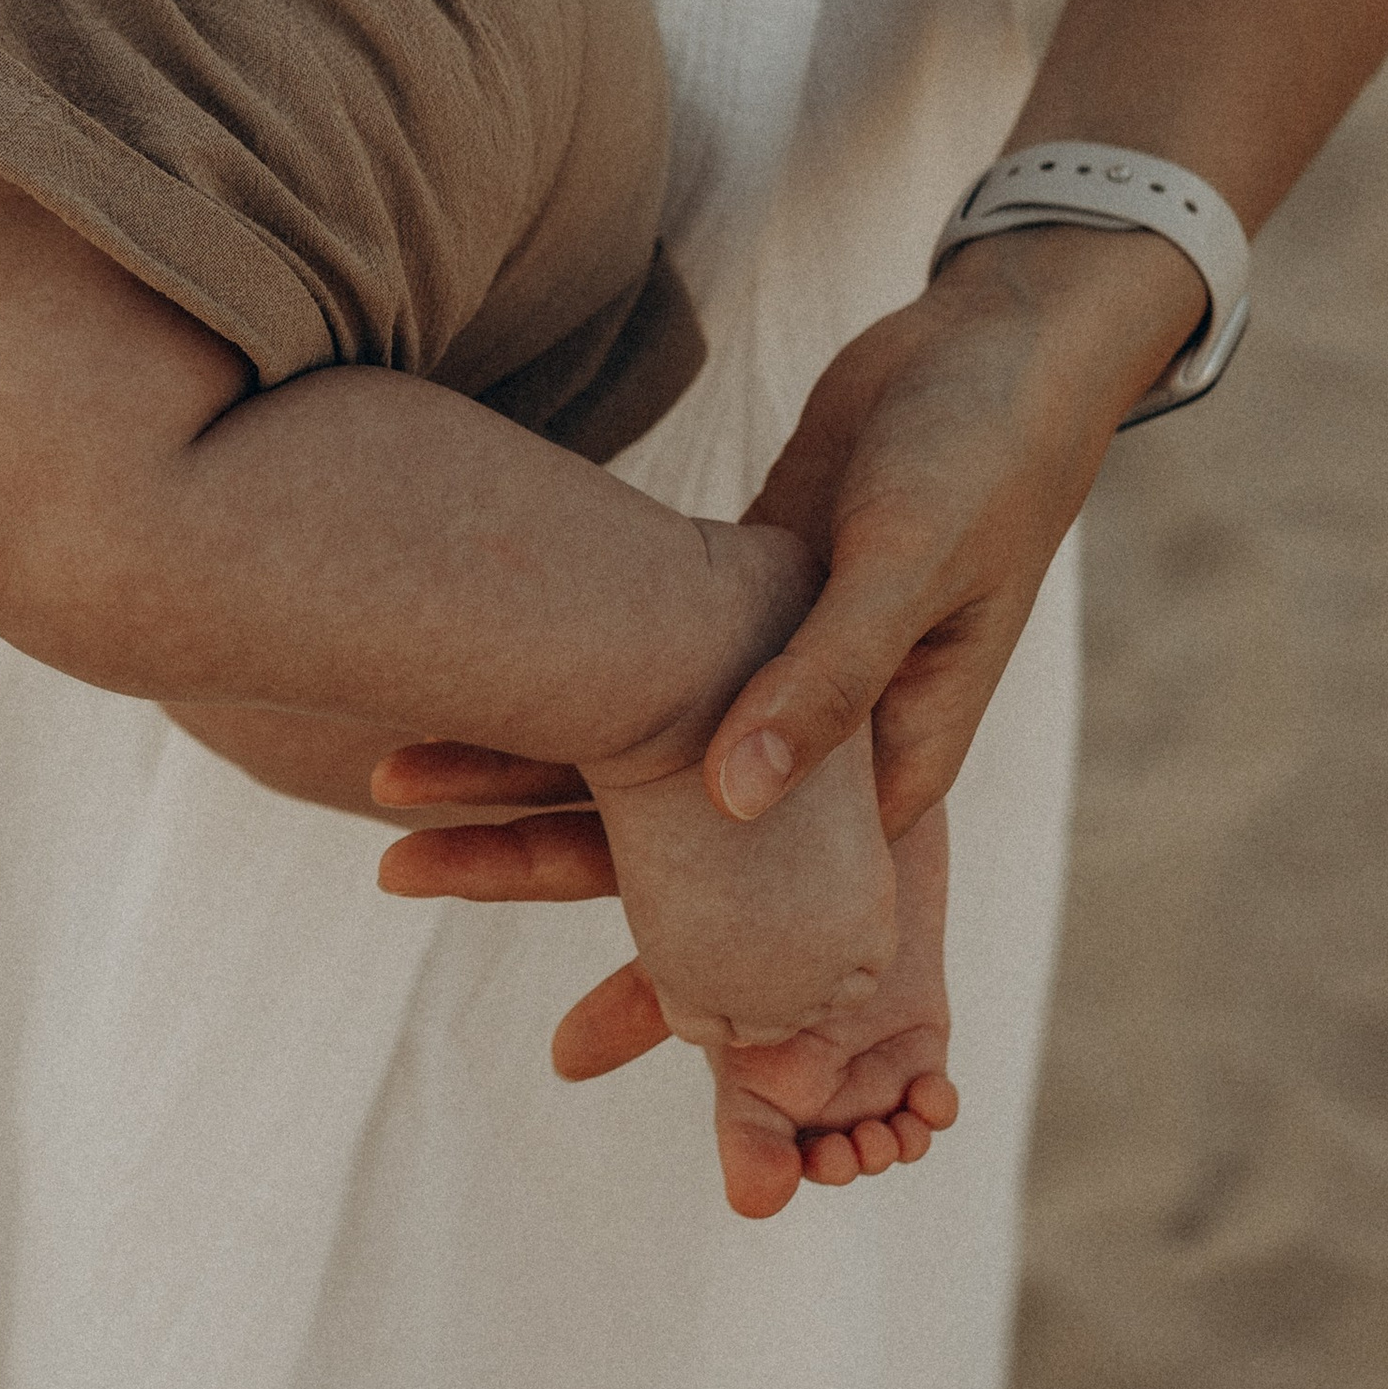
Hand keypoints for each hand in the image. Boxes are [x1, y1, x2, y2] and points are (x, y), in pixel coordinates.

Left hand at [365, 218, 1189, 925]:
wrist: (1002, 339)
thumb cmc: (982, 450)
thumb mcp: (909, 560)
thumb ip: (827, 679)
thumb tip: (732, 801)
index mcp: (884, 769)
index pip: (764, 919)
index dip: (675, 989)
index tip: (572, 1049)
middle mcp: (822, 743)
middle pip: (661, 842)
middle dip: (531, 871)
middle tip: (394, 876)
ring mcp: (773, 670)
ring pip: (626, 755)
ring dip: (516, 773)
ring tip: (385, 788)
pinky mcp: (741, 598)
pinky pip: (630, 666)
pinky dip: (550, 681)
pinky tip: (454, 678)